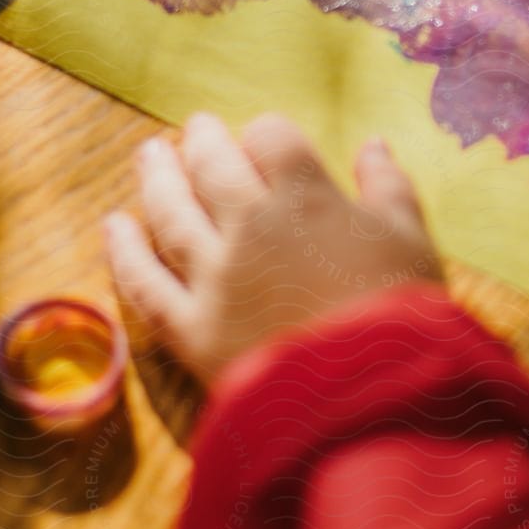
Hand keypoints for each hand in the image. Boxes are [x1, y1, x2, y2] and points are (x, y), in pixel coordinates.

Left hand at [104, 112, 440, 385]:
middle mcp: (249, 225)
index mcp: (306, 196)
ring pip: (170, 213)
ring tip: (150, 155)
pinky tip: (115, 226)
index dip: (267, 134)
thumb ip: (388, 187)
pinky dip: (125, 250)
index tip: (269, 143)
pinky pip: (145, 282)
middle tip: (195, 130)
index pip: (270, 138)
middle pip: (211, 166)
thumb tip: (373, 144)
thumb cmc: (404, 313)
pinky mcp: (190, 329)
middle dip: (203, 142)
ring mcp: (213, 276)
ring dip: (156, 178)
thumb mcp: (412, 240)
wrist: (375, 398)